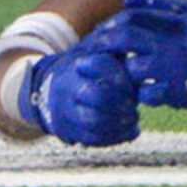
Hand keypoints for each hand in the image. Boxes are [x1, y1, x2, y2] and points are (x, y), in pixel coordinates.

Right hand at [17, 47, 139, 146]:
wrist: (50, 91)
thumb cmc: (84, 70)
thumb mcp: (95, 52)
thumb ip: (115, 49)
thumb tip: (135, 48)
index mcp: (78, 63)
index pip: (102, 65)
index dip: (122, 76)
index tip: (134, 81)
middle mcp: (70, 86)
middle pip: (98, 95)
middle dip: (121, 102)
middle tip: (133, 104)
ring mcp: (68, 110)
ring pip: (95, 120)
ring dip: (120, 123)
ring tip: (133, 118)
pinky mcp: (70, 131)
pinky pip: (94, 138)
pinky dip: (115, 136)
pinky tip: (129, 131)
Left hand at [86, 0, 186, 113]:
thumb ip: (162, 6)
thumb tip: (128, 2)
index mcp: (173, 21)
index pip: (131, 17)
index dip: (113, 23)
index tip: (103, 32)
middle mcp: (169, 43)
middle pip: (125, 38)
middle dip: (106, 43)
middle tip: (97, 51)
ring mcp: (171, 69)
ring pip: (131, 68)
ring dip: (122, 71)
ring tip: (116, 73)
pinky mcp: (176, 92)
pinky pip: (146, 94)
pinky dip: (138, 93)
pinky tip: (137, 92)